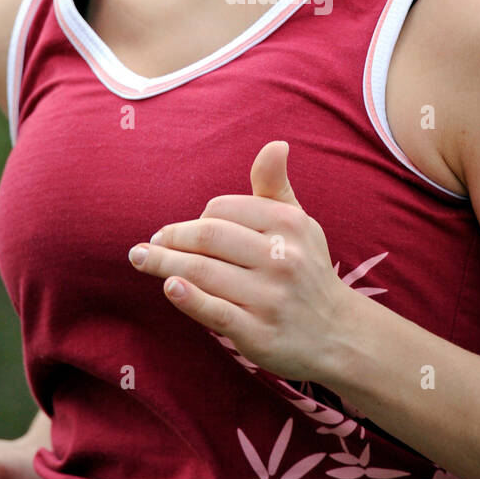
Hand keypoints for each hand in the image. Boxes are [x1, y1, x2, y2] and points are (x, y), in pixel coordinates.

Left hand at [128, 140, 351, 381]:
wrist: (338, 334)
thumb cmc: (306, 269)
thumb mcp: (299, 224)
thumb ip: (275, 186)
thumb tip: (275, 144)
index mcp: (290, 224)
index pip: (223, 209)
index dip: (194, 219)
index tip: (180, 232)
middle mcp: (283, 258)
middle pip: (208, 237)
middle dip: (171, 239)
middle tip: (149, 246)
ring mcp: (271, 297)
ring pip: (203, 272)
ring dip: (164, 264)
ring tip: (141, 260)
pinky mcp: (259, 333)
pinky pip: (216, 311)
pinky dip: (189, 298)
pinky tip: (169, 287)